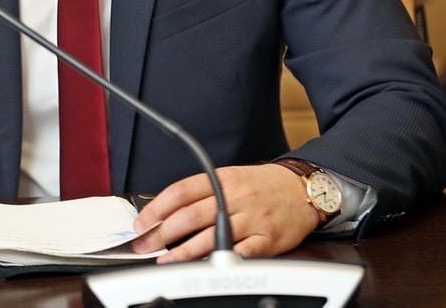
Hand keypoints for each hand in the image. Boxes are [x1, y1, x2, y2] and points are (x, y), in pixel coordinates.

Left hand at [131, 164, 319, 262]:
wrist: (303, 189)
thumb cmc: (263, 185)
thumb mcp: (231, 177)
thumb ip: (204, 193)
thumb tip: (168, 212)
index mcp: (222, 179)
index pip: (181, 191)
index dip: (157, 207)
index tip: (142, 222)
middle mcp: (234, 197)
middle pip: (189, 215)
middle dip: (161, 232)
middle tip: (144, 244)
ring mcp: (250, 219)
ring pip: (209, 236)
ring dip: (181, 251)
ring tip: (164, 259)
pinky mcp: (266, 240)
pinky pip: (239, 253)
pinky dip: (219, 260)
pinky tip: (202, 267)